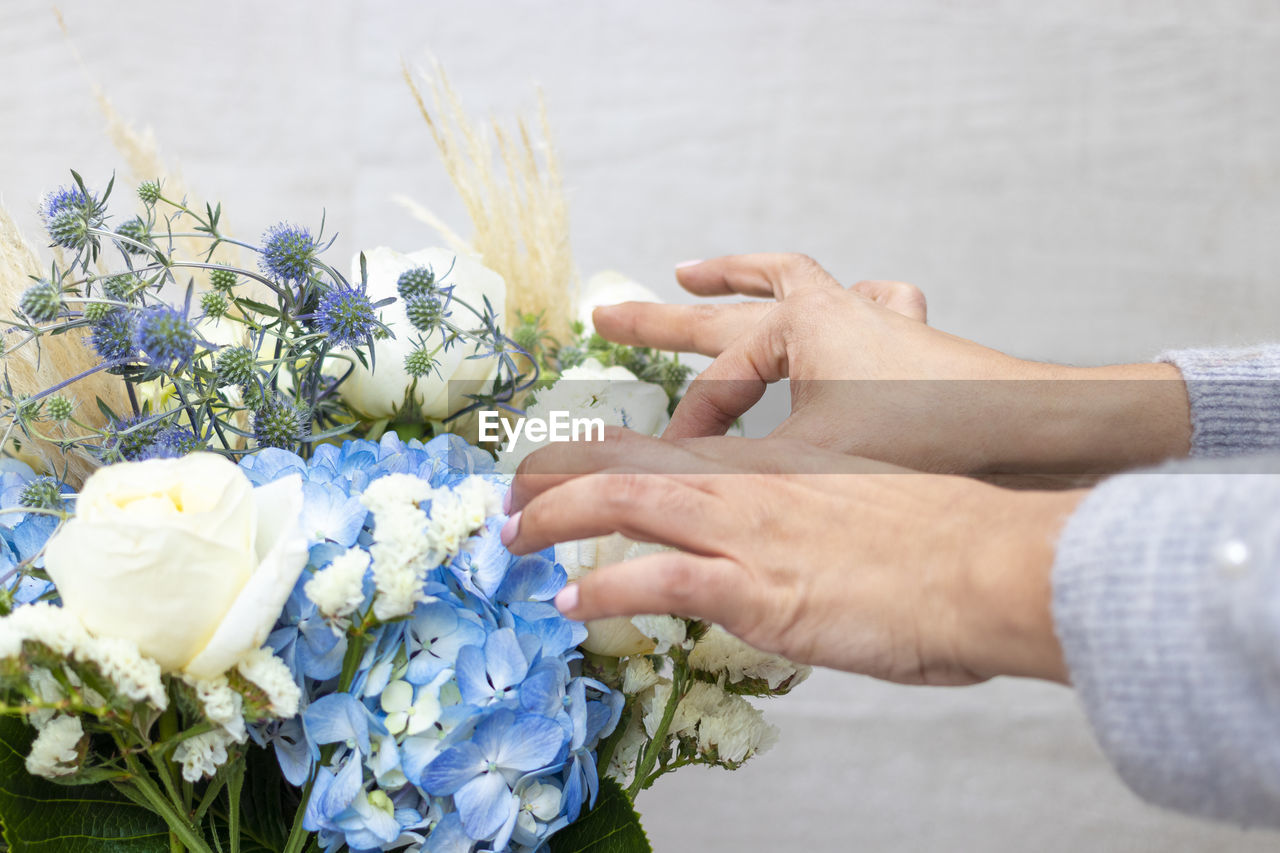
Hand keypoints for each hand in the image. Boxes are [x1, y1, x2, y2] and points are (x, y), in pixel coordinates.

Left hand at [505, 428, 1080, 685]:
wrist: (986, 564)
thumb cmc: (943, 539)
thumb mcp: (869, 505)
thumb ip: (821, 513)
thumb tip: (803, 539)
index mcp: (772, 462)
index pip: (665, 443)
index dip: (604, 452)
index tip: (566, 464)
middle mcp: (746, 483)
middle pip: (625, 459)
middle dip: (554, 473)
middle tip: (509, 494)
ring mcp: (745, 530)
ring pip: (621, 500)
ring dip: (553, 517)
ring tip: (511, 537)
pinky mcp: (755, 587)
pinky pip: (656, 581)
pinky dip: (605, 590)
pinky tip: (571, 603)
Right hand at [593, 254, 1189, 474]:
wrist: (1042, 435)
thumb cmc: (937, 445)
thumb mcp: (820, 465)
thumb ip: (740, 481)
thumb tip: (668, 508)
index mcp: (802, 329)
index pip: (719, 384)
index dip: (687, 431)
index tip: (673, 472)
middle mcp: (832, 312)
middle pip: (730, 312)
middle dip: (664, 319)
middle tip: (607, 314)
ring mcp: (873, 321)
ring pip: (793, 285)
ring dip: (742, 282)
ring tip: (697, 275)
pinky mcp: (910, 341)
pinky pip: (861, 303)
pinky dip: (836, 301)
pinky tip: (842, 299)